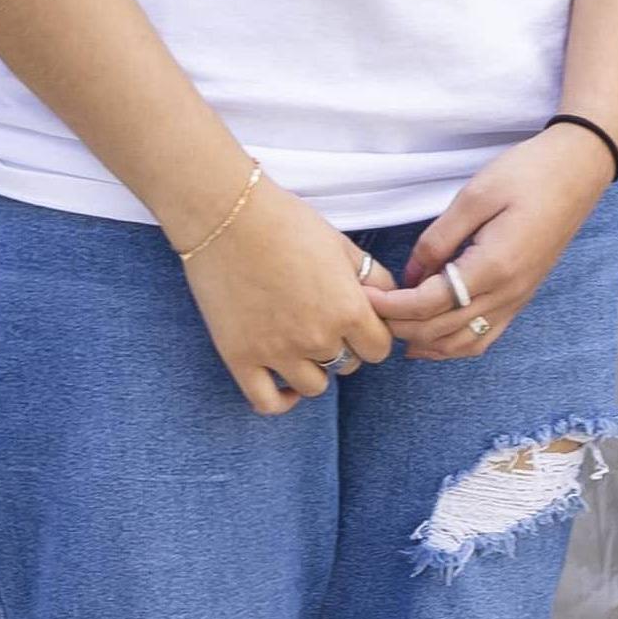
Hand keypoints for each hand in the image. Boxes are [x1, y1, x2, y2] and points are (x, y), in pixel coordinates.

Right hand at [177, 176, 394, 414]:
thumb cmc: (287, 222)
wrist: (227, 216)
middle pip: (348, 365)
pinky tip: (285, 382)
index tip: (358, 321)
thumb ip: (373, 279)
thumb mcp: (342, 245)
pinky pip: (268, 402)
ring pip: (314, 385)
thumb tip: (390, 302)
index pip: (379, 349)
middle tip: (323, 319)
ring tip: (302, 340)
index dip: (372, 335)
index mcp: (347, 310)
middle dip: (343, 346)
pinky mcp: (240, 358)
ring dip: (314, 368)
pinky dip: (282, 400)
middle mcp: (316, 338)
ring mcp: (277, 352)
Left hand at [374, 124, 617, 360]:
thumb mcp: (475, 196)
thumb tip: (410, 276)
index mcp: (493, 266)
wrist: (579, 170)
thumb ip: (438, 240)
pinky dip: (454, 345)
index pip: (430, 303)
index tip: (363, 296)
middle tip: (368, 310)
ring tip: (395, 328)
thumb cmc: (527, 174)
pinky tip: (432, 338)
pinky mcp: (522, 296)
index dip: (392, 306)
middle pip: (441, 329)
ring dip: (425, 342)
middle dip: (400, 325)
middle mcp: (508, 292)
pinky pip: (485, 337)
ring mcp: (518, 299)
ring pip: (463, 343)